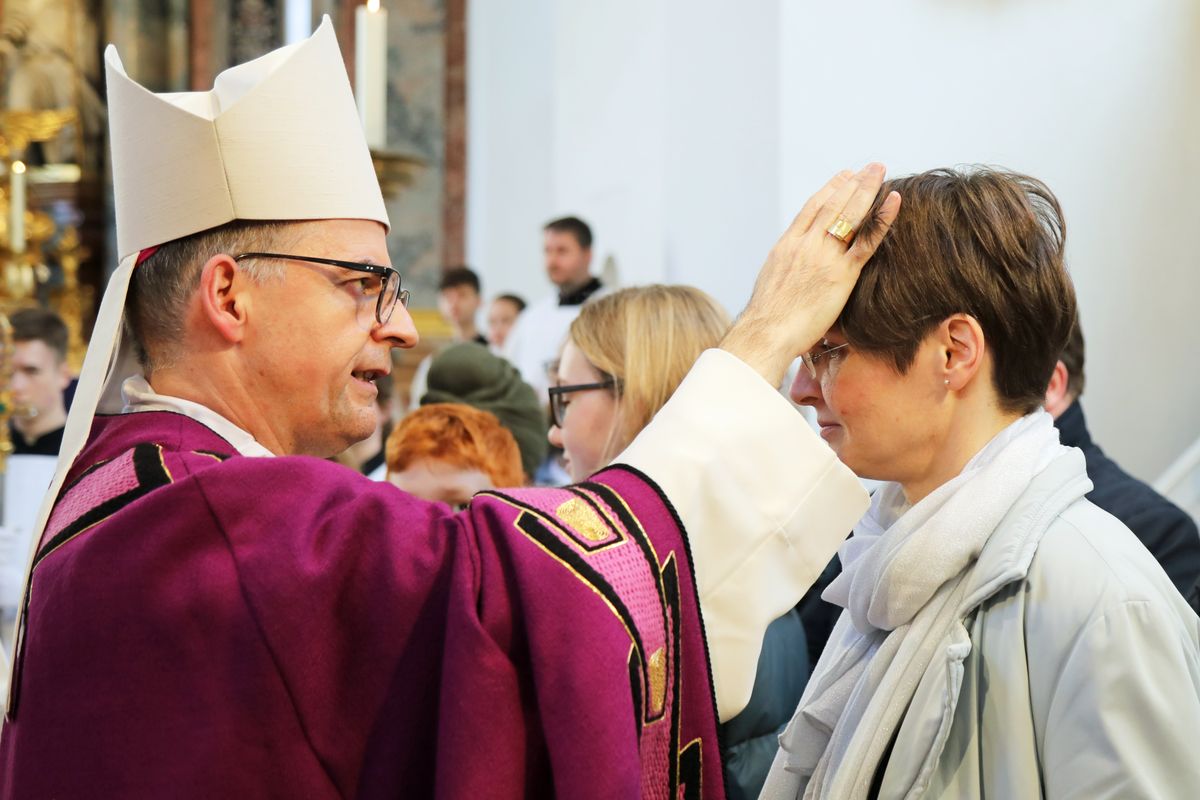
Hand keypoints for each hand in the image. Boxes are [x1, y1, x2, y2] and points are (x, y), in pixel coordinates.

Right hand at [720, 163, 900, 386]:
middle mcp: (805, 244)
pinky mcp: (841, 275)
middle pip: (832, 204)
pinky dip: (882, 218)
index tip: (843, 177)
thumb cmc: (766, 319)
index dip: (829, 190)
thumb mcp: (772, 283)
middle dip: (852, 183)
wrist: (766, 332)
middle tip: (869, 167)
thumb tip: (792, 273)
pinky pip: (867, 241)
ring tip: (879, 171)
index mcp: (787, 245)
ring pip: (849, 214)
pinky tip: (894, 200)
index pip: (811, 209)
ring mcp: (824, 257)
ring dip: (866, 189)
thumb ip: (787, 269)